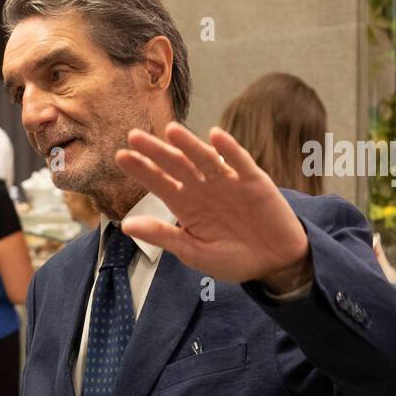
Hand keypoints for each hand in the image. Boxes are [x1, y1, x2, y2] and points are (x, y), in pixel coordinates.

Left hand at [115, 123, 310, 289]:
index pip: (159, 182)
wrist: (274, 264)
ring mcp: (228, 182)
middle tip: (135, 136)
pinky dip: (229, 149)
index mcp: (185, 205)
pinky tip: (216, 137)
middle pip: (176, 165)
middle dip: (157, 151)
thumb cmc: (231, 259)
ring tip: (171, 131)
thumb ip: (163, 236)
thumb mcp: (193, 252)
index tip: (121, 156)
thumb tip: (125, 226)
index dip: (142, 169)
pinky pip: (240, 162)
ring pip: (204, 159)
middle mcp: (203, 188)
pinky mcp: (254, 181)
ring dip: (189, 145)